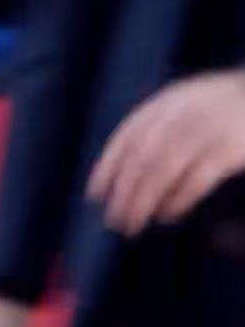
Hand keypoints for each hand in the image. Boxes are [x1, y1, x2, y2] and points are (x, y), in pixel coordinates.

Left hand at [89, 70, 244, 234]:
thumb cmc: (228, 108)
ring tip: (133, 224)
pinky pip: (197, 178)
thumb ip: (160, 129)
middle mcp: (183, 112)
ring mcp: (208, 128)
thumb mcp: (190, 105)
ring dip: (143, 201)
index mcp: (168, 102)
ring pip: (162, 169)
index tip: (95, 196)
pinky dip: (177, 199)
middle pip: (141, 157)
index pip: (127, 137)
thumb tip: (123, 176)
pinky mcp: (232, 148)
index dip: (107, 168)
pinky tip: (166, 215)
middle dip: (123, 192)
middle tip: (114, 220)